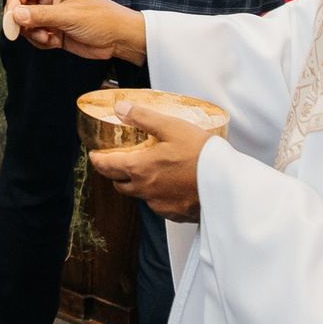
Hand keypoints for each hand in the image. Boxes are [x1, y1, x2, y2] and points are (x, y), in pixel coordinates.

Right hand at [3, 0, 144, 60]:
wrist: (120, 39)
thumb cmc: (101, 19)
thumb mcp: (69, 15)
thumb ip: (40, 15)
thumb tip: (14, 15)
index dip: (13, 2)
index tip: (11, 20)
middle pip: (21, 7)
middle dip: (21, 22)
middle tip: (23, 33)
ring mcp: (52, 16)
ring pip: (26, 24)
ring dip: (32, 34)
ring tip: (47, 37)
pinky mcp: (55, 32)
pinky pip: (36, 37)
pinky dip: (41, 42)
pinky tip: (54, 42)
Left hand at [90, 100, 211, 220]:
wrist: (228, 186)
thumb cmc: (201, 155)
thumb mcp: (172, 127)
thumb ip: (143, 117)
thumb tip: (119, 109)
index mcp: (139, 169)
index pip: (107, 167)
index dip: (97, 160)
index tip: (94, 155)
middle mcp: (145, 190)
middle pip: (120, 184)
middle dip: (115, 173)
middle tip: (118, 161)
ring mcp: (159, 205)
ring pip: (139, 195)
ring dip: (138, 184)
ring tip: (147, 170)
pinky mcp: (175, 214)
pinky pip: (158, 204)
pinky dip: (158, 194)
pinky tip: (169, 184)